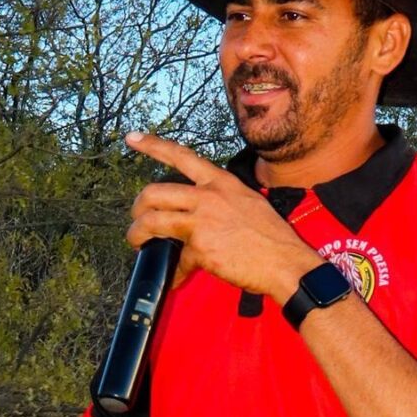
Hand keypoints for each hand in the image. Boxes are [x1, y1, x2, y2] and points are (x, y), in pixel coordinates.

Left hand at [123, 132, 320, 303]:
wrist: (285, 261)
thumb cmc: (271, 236)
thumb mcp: (246, 202)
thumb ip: (218, 201)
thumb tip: (196, 212)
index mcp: (220, 182)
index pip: (181, 156)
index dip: (153, 145)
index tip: (132, 138)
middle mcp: (208, 196)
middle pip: (154, 192)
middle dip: (137, 207)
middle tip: (137, 220)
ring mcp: (202, 221)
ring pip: (152, 221)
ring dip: (137, 234)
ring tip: (138, 243)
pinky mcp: (201, 247)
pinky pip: (176, 259)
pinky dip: (174, 272)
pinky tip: (175, 279)